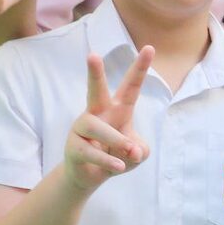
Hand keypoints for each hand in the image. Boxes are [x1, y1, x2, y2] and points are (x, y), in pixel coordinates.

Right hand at [64, 49, 151, 193]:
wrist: (91, 176)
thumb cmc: (117, 155)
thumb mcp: (137, 154)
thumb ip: (140, 149)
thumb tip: (132, 150)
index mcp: (117, 108)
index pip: (131, 86)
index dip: (140, 68)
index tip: (150, 48)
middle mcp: (97, 113)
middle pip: (96, 90)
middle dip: (94, 73)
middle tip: (92, 55)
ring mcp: (83, 128)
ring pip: (98, 128)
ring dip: (117, 141)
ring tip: (129, 152)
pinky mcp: (74, 146)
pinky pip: (91, 152)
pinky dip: (108, 160)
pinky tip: (119, 166)